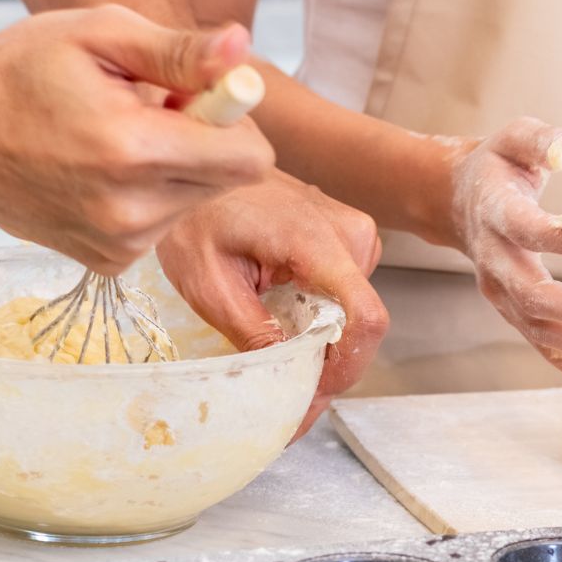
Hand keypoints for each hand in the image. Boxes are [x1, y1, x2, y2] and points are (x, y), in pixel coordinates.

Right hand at [0, 4, 274, 272]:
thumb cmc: (19, 72)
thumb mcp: (100, 34)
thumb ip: (179, 51)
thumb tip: (240, 51)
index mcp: (136, 149)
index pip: (250, 161)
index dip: (236, 122)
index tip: (202, 99)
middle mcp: (132, 210)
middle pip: (226, 182)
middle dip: (203, 142)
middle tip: (149, 112)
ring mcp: (119, 243)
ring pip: (193, 204)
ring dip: (173, 170)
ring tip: (117, 140)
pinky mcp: (108, 262)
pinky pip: (161, 227)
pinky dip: (147, 198)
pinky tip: (102, 172)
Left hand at [157, 173, 387, 434]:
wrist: (200, 160)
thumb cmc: (197, 213)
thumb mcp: (208, 283)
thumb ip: (253, 333)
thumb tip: (286, 382)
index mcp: (315, 240)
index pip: (364, 318)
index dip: (344, 369)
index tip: (312, 397)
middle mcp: (349, 233)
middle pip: (359, 325)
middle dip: (326, 368)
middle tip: (287, 401)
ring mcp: (352, 232)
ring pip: (353, 314)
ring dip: (322, 345)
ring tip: (278, 358)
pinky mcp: (346, 237)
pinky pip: (345, 295)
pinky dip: (320, 320)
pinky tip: (286, 323)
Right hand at [445, 119, 561, 383]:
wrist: (456, 200)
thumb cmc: (498, 166)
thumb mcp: (515, 137)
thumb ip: (541, 141)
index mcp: (495, 213)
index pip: (525, 229)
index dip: (560, 237)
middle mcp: (494, 260)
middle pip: (533, 295)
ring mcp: (498, 290)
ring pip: (538, 327)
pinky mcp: (510, 309)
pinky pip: (537, 342)